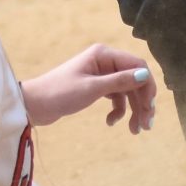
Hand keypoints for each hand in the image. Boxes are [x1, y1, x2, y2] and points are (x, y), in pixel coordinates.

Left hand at [21, 44, 157, 131]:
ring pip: (127, 91)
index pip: (137, 66)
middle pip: (134, 80)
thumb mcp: (92, 88)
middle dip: (142, 102)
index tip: (150, 108)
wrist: (35, 104)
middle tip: (146, 125)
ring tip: (135, 131)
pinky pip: (115, 97)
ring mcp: (100, 74)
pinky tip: (110, 122)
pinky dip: (117, 111)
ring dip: (133, 110)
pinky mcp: (95, 87)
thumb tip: (145, 74)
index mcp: (104, 54)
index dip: (147, 86)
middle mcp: (104, 61)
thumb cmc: (60, 93)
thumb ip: (120, 82)